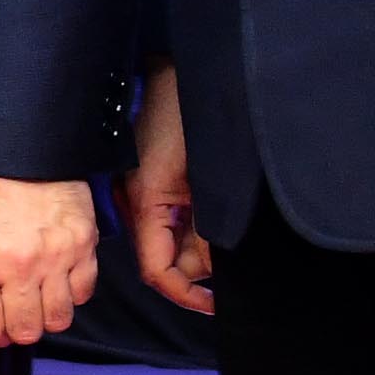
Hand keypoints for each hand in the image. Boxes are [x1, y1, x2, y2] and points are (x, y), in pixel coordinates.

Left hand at [0, 175, 97, 347]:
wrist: (21, 148)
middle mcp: (19, 267)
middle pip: (26, 330)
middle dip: (19, 329)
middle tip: (18, 317)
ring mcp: (55, 258)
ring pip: (58, 318)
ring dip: (48, 316)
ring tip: (40, 300)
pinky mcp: (83, 245)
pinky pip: (84, 292)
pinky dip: (73, 293)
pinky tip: (61, 280)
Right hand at [128, 67, 215, 315]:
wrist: (173, 70)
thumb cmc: (185, 114)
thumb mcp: (203, 179)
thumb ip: (206, 228)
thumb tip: (210, 268)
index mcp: (146, 205)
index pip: (157, 271)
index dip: (185, 294)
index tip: (215, 304)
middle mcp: (139, 205)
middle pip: (166, 258)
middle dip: (200, 267)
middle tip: (235, 257)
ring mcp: (144, 194)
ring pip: (172, 240)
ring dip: (202, 245)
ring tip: (229, 227)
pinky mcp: (154, 181)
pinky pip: (172, 219)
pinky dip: (196, 227)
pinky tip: (216, 214)